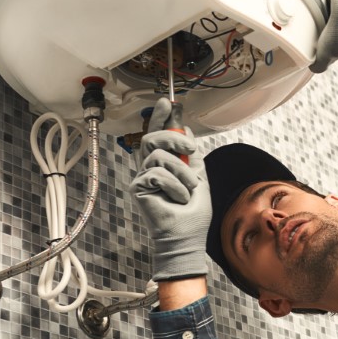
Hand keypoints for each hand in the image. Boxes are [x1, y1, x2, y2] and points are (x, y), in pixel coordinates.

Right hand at [130, 98, 210, 280]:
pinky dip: (175, 186)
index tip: (168, 102)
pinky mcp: (138, 187)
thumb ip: (191, 157)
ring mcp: (142, 177)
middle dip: (174, 138)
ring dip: (182, 174)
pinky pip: (158, 174)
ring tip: (188, 191)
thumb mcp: (199, 178)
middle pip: (153, 139)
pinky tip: (177, 200)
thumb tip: (186, 130)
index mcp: (164, 165)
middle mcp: (150, 168)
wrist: (186, 236)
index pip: (158, 136)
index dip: (161, 118)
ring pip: (159, 156)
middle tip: (191, 149)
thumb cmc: (192, 213)